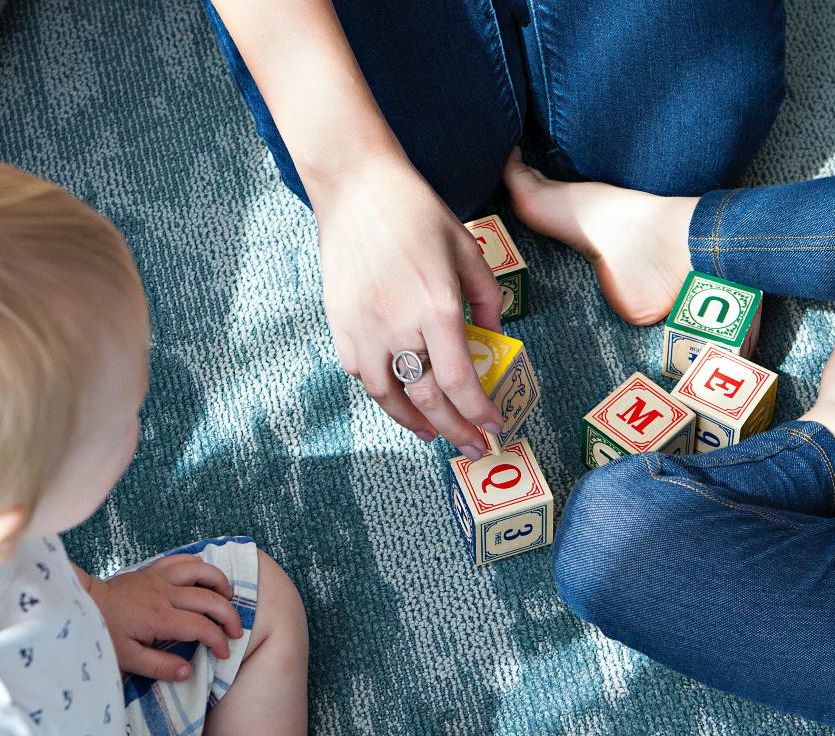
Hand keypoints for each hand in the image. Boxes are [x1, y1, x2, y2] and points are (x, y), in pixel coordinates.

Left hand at [85, 555, 242, 680]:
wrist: (82, 604)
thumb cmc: (103, 633)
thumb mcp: (127, 659)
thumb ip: (159, 666)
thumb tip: (188, 671)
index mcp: (159, 618)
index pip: (201, 627)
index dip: (218, 641)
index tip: (224, 653)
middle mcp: (164, 594)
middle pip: (209, 598)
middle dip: (229, 616)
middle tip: (236, 631)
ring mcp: (159, 578)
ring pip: (201, 571)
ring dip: (220, 583)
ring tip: (228, 598)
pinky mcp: (153, 570)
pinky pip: (182, 559)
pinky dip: (199, 565)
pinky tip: (205, 577)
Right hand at [312, 154, 504, 456]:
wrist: (356, 188)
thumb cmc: (417, 214)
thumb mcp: (468, 251)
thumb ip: (487, 300)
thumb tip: (494, 341)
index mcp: (436, 306)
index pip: (460, 381)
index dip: (478, 413)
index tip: (494, 428)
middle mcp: (398, 325)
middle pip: (428, 399)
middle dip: (456, 431)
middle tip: (473, 447)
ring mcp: (364, 328)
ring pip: (389, 397)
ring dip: (415, 423)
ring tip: (434, 433)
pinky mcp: (340, 325)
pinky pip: (363, 375)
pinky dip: (384, 394)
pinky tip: (400, 398)